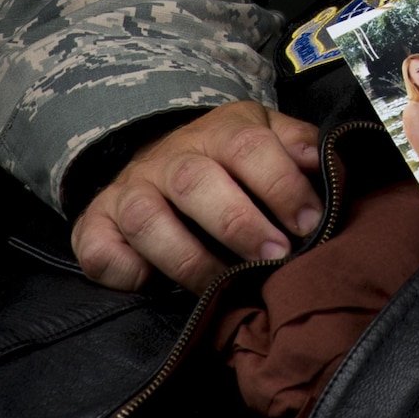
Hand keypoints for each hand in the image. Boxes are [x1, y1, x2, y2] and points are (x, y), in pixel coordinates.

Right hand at [71, 100, 322, 291]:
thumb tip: (323, 158)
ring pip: (149, 220)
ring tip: (224, 286)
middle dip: (238, 223)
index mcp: (218, 131)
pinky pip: (100, 251)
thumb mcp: (264, 133)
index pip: (248, 147)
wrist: (154, 152)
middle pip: (196, 182)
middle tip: (275, 256)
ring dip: (189, 258)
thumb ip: (296, 143)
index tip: (310, 222)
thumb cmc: (225, 156)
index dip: (281, 185)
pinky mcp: (96, 225)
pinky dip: (123, 270)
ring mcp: (130, 191)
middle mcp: (169, 158)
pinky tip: (150, 284)